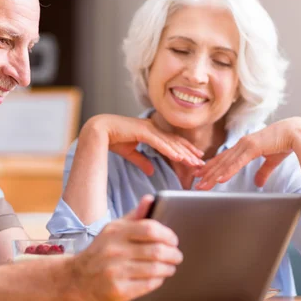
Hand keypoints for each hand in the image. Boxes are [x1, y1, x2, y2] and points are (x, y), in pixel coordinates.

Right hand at [70, 195, 182, 300]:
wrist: (78, 278)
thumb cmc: (101, 252)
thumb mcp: (114, 230)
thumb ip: (134, 216)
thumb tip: (151, 199)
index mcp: (115, 232)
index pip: (149, 228)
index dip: (167, 234)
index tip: (174, 240)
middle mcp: (114, 251)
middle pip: (156, 250)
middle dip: (173, 254)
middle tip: (177, 256)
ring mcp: (115, 271)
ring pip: (155, 269)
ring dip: (168, 268)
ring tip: (170, 267)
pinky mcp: (118, 290)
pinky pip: (148, 285)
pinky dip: (158, 281)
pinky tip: (158, 277)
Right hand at [84, 114, 203, 175]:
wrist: (99, 131)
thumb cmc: (113, 139)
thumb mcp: (131, 153)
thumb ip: (142, 161)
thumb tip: (151, 171)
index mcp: (151, 132)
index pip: (172, 141)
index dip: (185, 149)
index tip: (196, 157)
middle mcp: (152, 128)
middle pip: (175, 142)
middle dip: (189, 153)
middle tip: (201, 162)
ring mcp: (148, 129)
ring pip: (170, 143)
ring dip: (183, 153)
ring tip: (194, 162)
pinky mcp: (143, 131)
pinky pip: (160, 142)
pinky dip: (170, 150)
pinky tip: (179, 157)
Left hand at [194, 118, 300, 188]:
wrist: (297, 133)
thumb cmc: (285, 143)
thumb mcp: (271, 161)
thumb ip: (262, 171)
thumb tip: (257, 183)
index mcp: (244, 146)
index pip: (224, 159)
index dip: (211, 167)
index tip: (201, 174)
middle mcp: (241, 145)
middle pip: (220, 162)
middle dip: (207, 173)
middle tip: (195, 183)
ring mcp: (245, 145)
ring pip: (225, 163)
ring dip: (212, 175)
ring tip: (202, 185)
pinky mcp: (253, 148)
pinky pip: (237, 163)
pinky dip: (227, 171)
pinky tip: (218, 179)